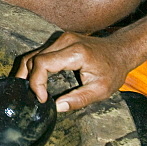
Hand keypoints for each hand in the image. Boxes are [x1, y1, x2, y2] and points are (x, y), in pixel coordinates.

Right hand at [16, 32, 131, 111]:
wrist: (120, 51)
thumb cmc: (113, 71)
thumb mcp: (101, 90)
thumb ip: (79, 99)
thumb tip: (57, 107)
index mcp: (75, 52)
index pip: (43, 63)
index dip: (37, 82)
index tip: (42, 99)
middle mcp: (65, 41)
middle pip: (34, 58)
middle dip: (29, 79)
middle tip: (32, 97)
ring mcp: (61, 38)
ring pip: (33, 54)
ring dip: (27, 72)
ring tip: (26, 90)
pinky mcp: (60, 40)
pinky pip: (40, 52)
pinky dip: (33, 66)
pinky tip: (32, 80)